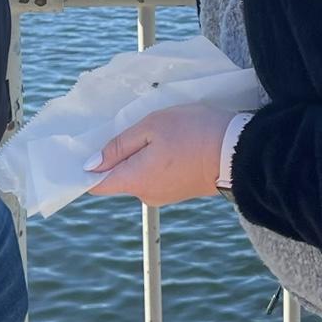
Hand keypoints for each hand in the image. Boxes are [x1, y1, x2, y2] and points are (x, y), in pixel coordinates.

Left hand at [85, 104, 231, 207]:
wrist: (238, 151)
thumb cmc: (193, 133)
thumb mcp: (152, 127)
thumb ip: (119, 145)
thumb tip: (91, 164)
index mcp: (134, 180)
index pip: (96, 184)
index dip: (84, 169)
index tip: (82, 151)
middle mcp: (145, 194)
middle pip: (118, 176)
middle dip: (118, 155)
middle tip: (129, 127)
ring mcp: (163, 194)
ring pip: (138, 174)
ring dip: (140, 155)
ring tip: (155, 131)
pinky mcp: (178, 190)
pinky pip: (156, 175)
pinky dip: (155, 160)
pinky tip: (169, 142)